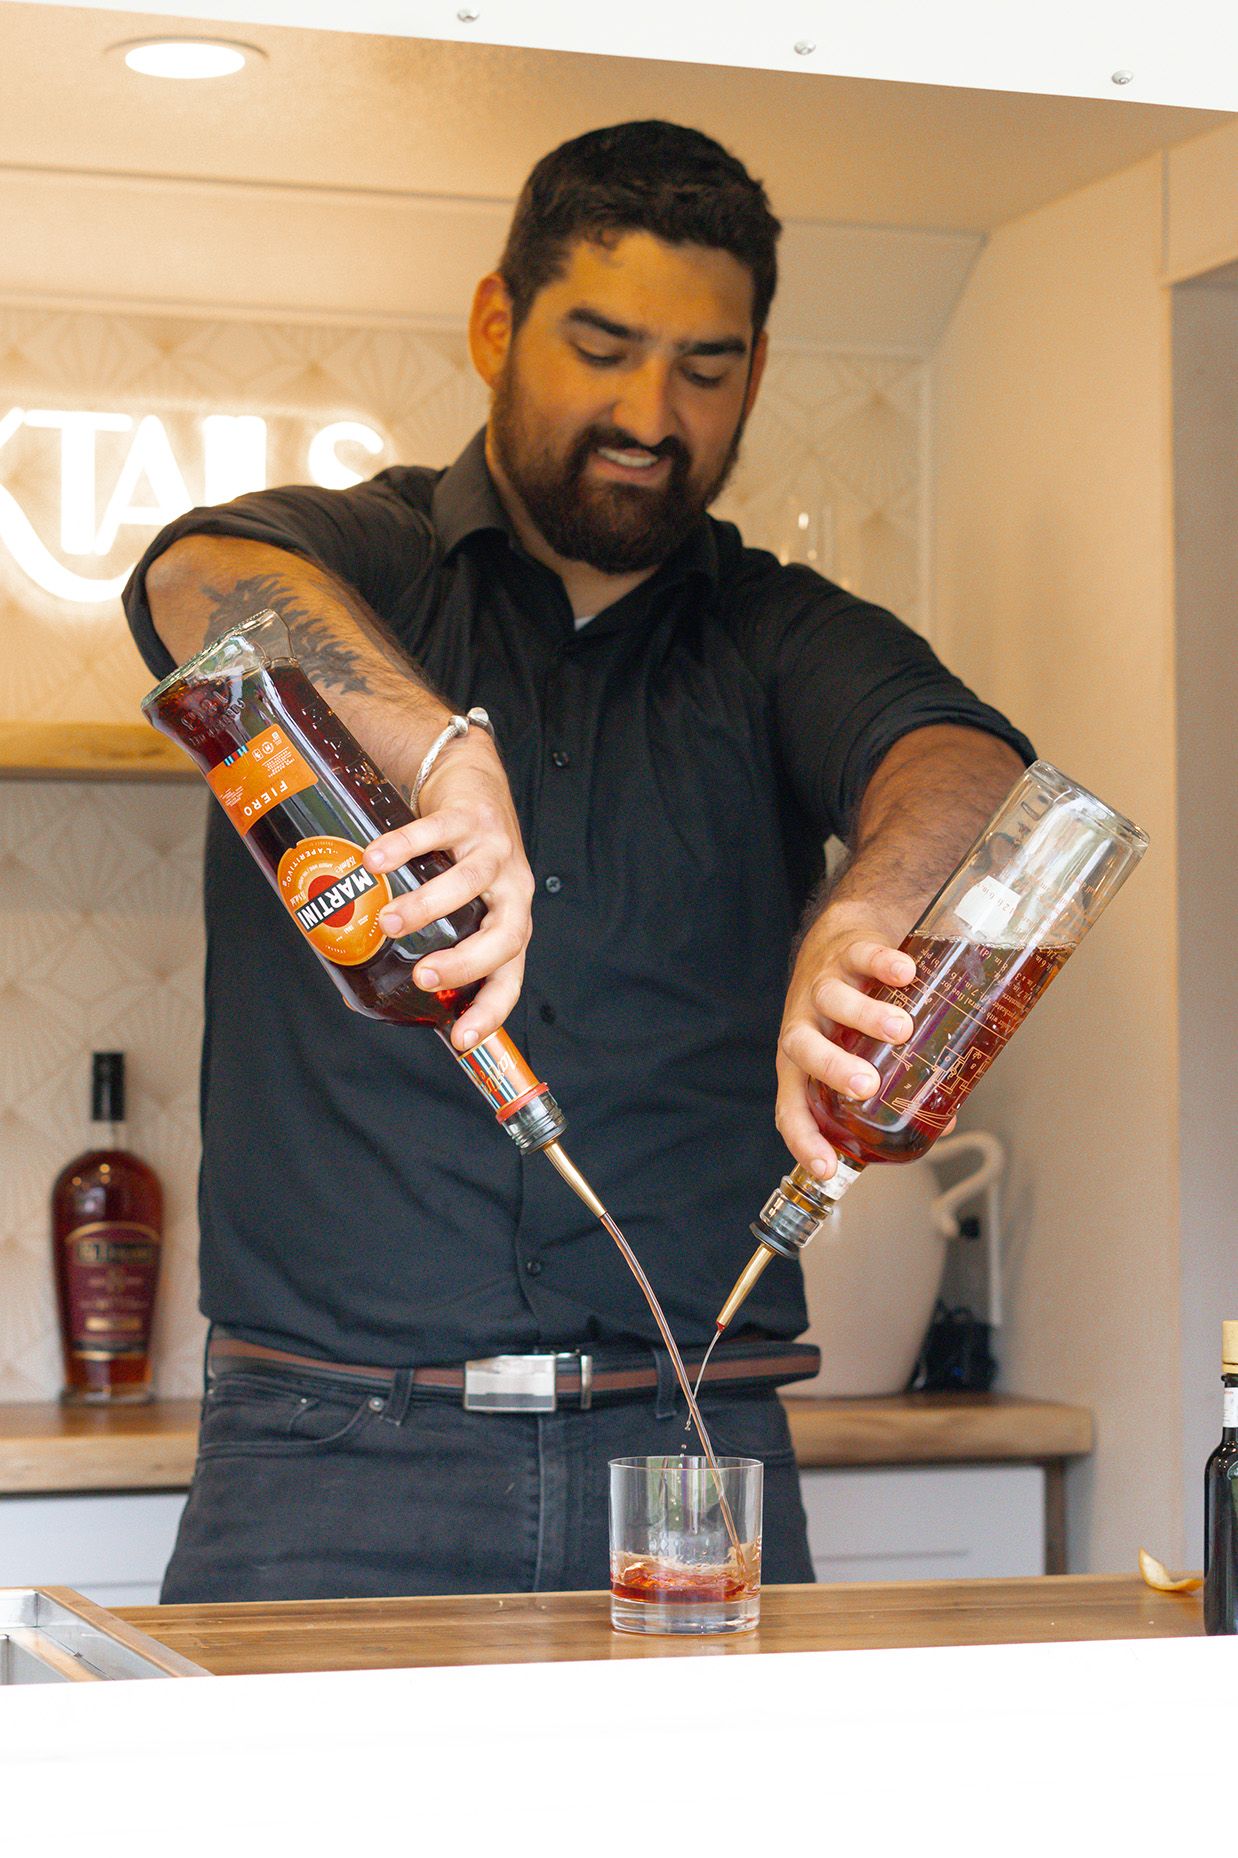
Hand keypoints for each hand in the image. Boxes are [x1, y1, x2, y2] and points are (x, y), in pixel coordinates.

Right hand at [361, 731, 534, 1049]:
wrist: (470, 780)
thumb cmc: (460, 856)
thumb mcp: (456, 904)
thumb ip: (421, 941)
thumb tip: (364, 993)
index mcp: (508, 921)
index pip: (510, 975)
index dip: (491, 1009)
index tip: (462, 1038)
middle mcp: (510, 890)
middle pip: (504, 935)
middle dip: (464, 962)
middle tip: (423, 975)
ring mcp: (494, 851)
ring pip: (470, 882)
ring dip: (428, 906)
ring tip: (389, 922)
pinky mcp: (470, 815)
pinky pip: (438, 831)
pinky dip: (405, 846)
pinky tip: (374, 859)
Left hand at [775, 905, 915, 1177]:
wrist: (844, 938)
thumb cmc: (850, 1013)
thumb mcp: (864, 1054)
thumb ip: (900, 1090)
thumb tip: (945, 1125)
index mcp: (802, 1062)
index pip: (792, 1107)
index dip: (804, 1139)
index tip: (827, 1167)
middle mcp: (806, 1025)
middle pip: (802, 1048)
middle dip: (832, 1068)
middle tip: (866, 1084)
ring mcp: (822, 986)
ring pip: (831, 999)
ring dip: (863, 1015)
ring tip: (901, 1029)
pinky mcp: (846, 951)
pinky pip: (861, 955)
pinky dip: (882, 963)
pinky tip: (905, 974)